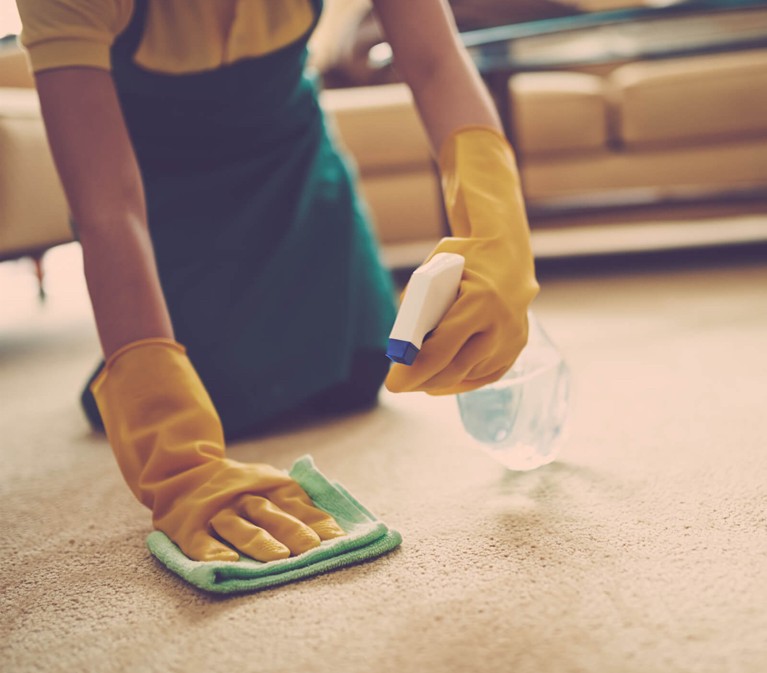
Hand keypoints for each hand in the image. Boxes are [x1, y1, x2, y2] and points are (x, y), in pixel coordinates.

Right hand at [92, 339, 344, 561]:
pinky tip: (226, 563)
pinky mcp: (190, 527)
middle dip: (291, 529)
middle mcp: (243, 497)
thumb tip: (335, 531)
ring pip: (238, 526)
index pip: (294, 503)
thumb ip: (298, 505)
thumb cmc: (239, 486)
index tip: (337, 538)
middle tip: (311, 547)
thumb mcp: (269, 484)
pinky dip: (212, 551)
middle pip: (269, 513)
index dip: (315, 520)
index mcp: (266, 486)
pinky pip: (201, 541)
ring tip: (278, 558)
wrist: (182, 471)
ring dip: (259, 541)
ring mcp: (216, 511)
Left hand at [385, 126, 538, 394]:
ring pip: (468, 374)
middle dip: (422, 381)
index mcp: (480, 302)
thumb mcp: (434, 270)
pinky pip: (484, 375)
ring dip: (438, 380)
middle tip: (398, 386)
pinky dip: (459, 380)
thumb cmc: (465, 258)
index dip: (415, 370)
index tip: (393, 383)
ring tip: (415, 379)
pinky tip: (438, 382)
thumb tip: (403, 347)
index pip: (442, 349)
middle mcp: (501, 325)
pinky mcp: (517, 347)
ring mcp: (513, 339)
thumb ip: (418, 305)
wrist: (509, 251)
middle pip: (455, 368)